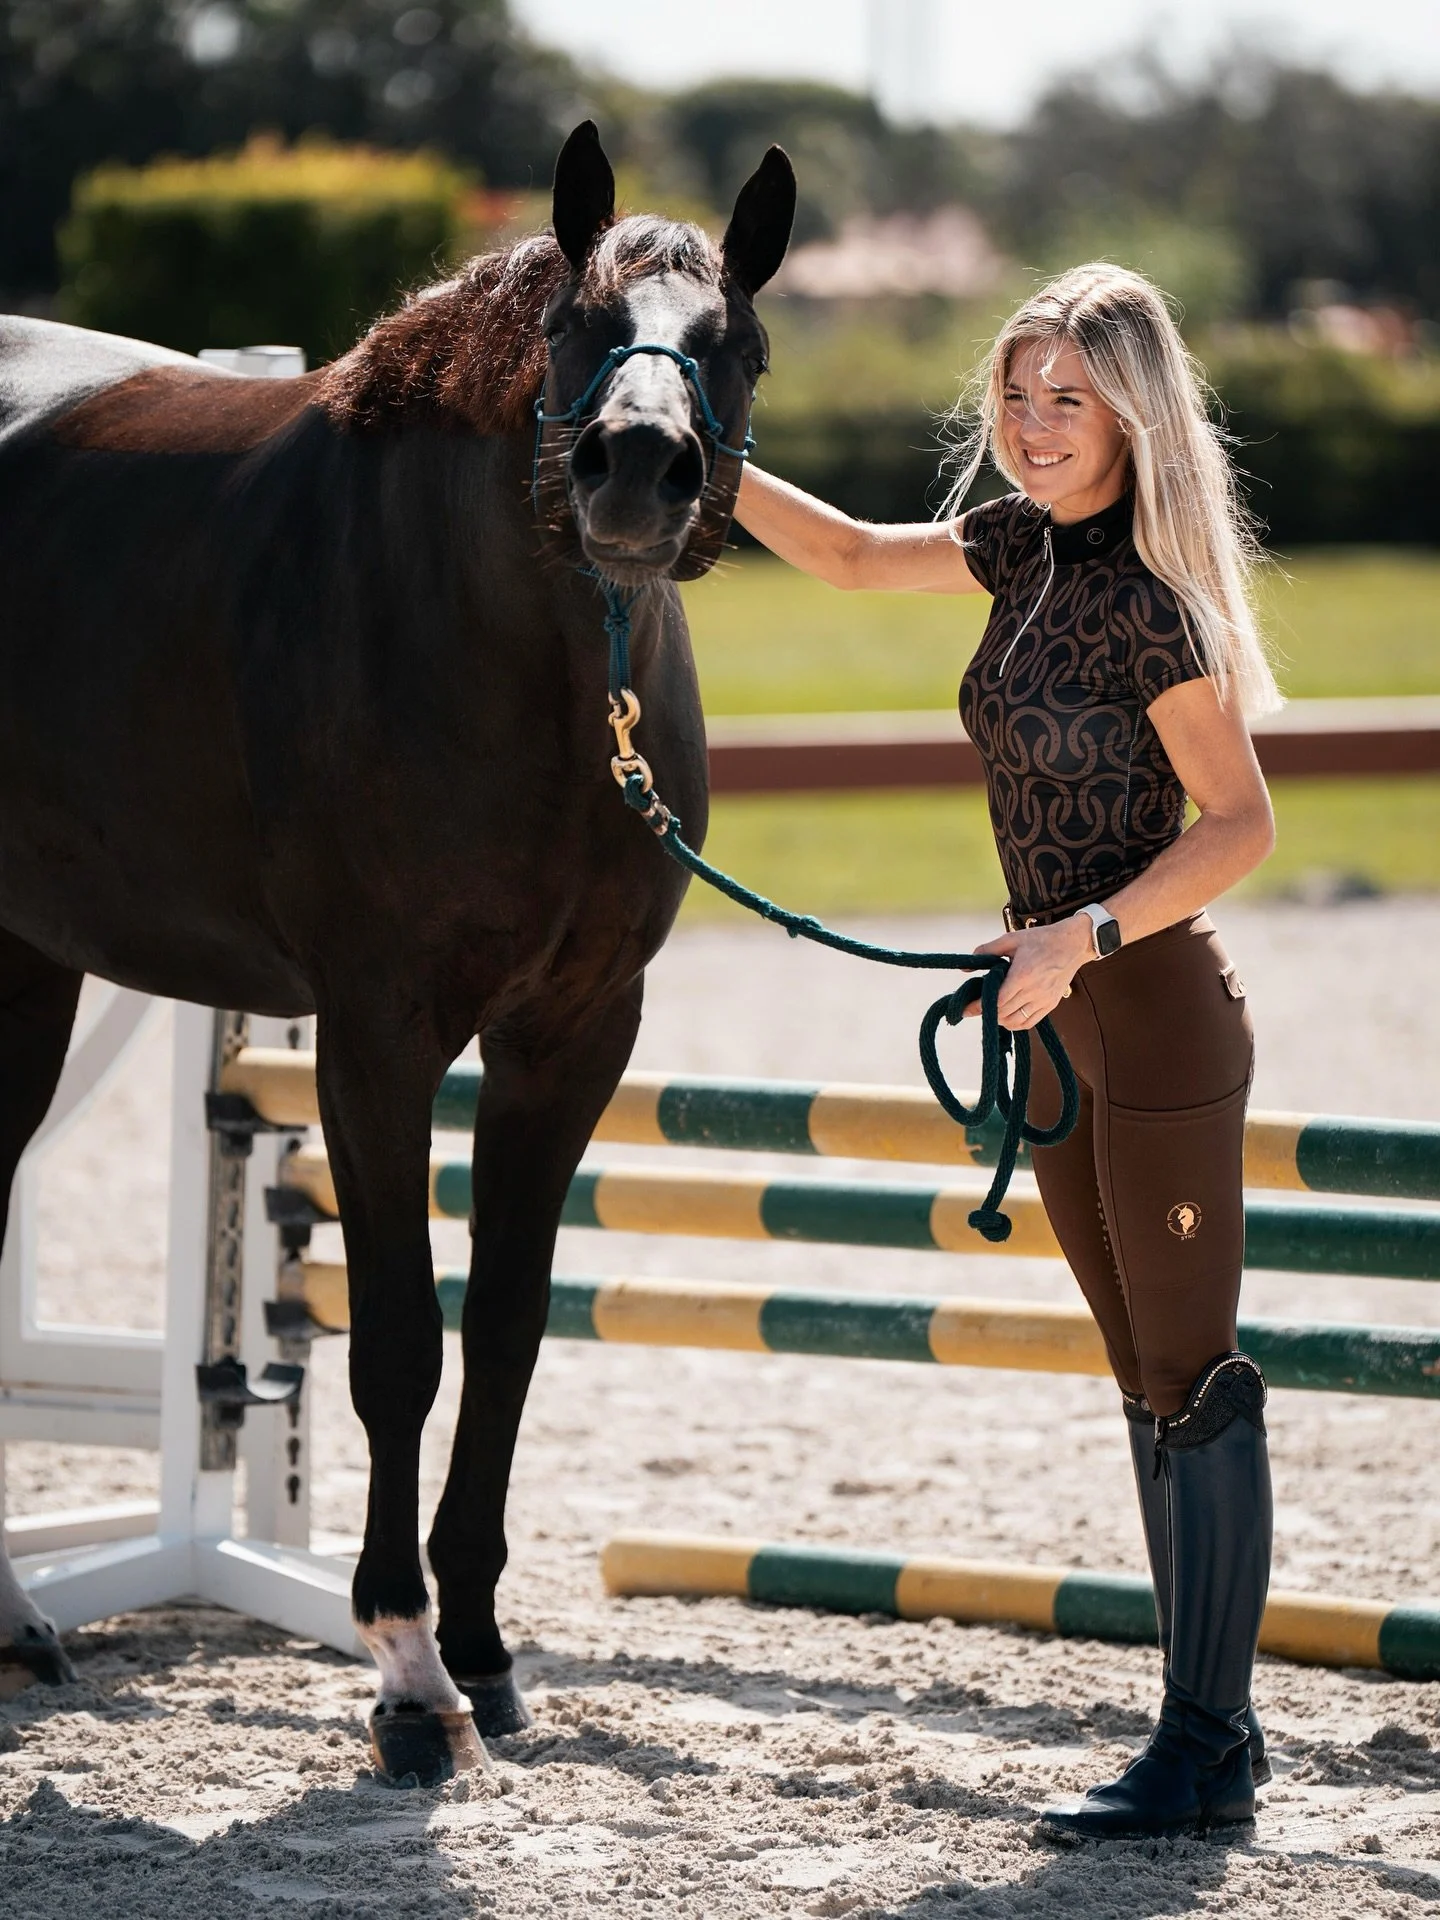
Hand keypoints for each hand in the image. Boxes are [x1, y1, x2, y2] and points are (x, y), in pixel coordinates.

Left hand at [964, 917, 1093, 1029]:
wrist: (1073, 944)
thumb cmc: (1041, 939)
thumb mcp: (1011, 939)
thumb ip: (987, 950)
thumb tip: (964, 967)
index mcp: (1022, 975)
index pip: (997, 1000)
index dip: (979, 1007)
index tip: (965, 1010)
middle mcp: (1034, 991)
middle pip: (1003, 1013)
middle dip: (986, 1013)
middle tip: (973, 1008)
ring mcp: (1044, 1000)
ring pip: (1015, 1021)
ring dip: (1000, 1019)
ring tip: (990, 1010)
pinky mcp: (1051, 1004)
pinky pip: (1029, 1023)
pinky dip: (1015, 1024)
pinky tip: (1006, 1016)